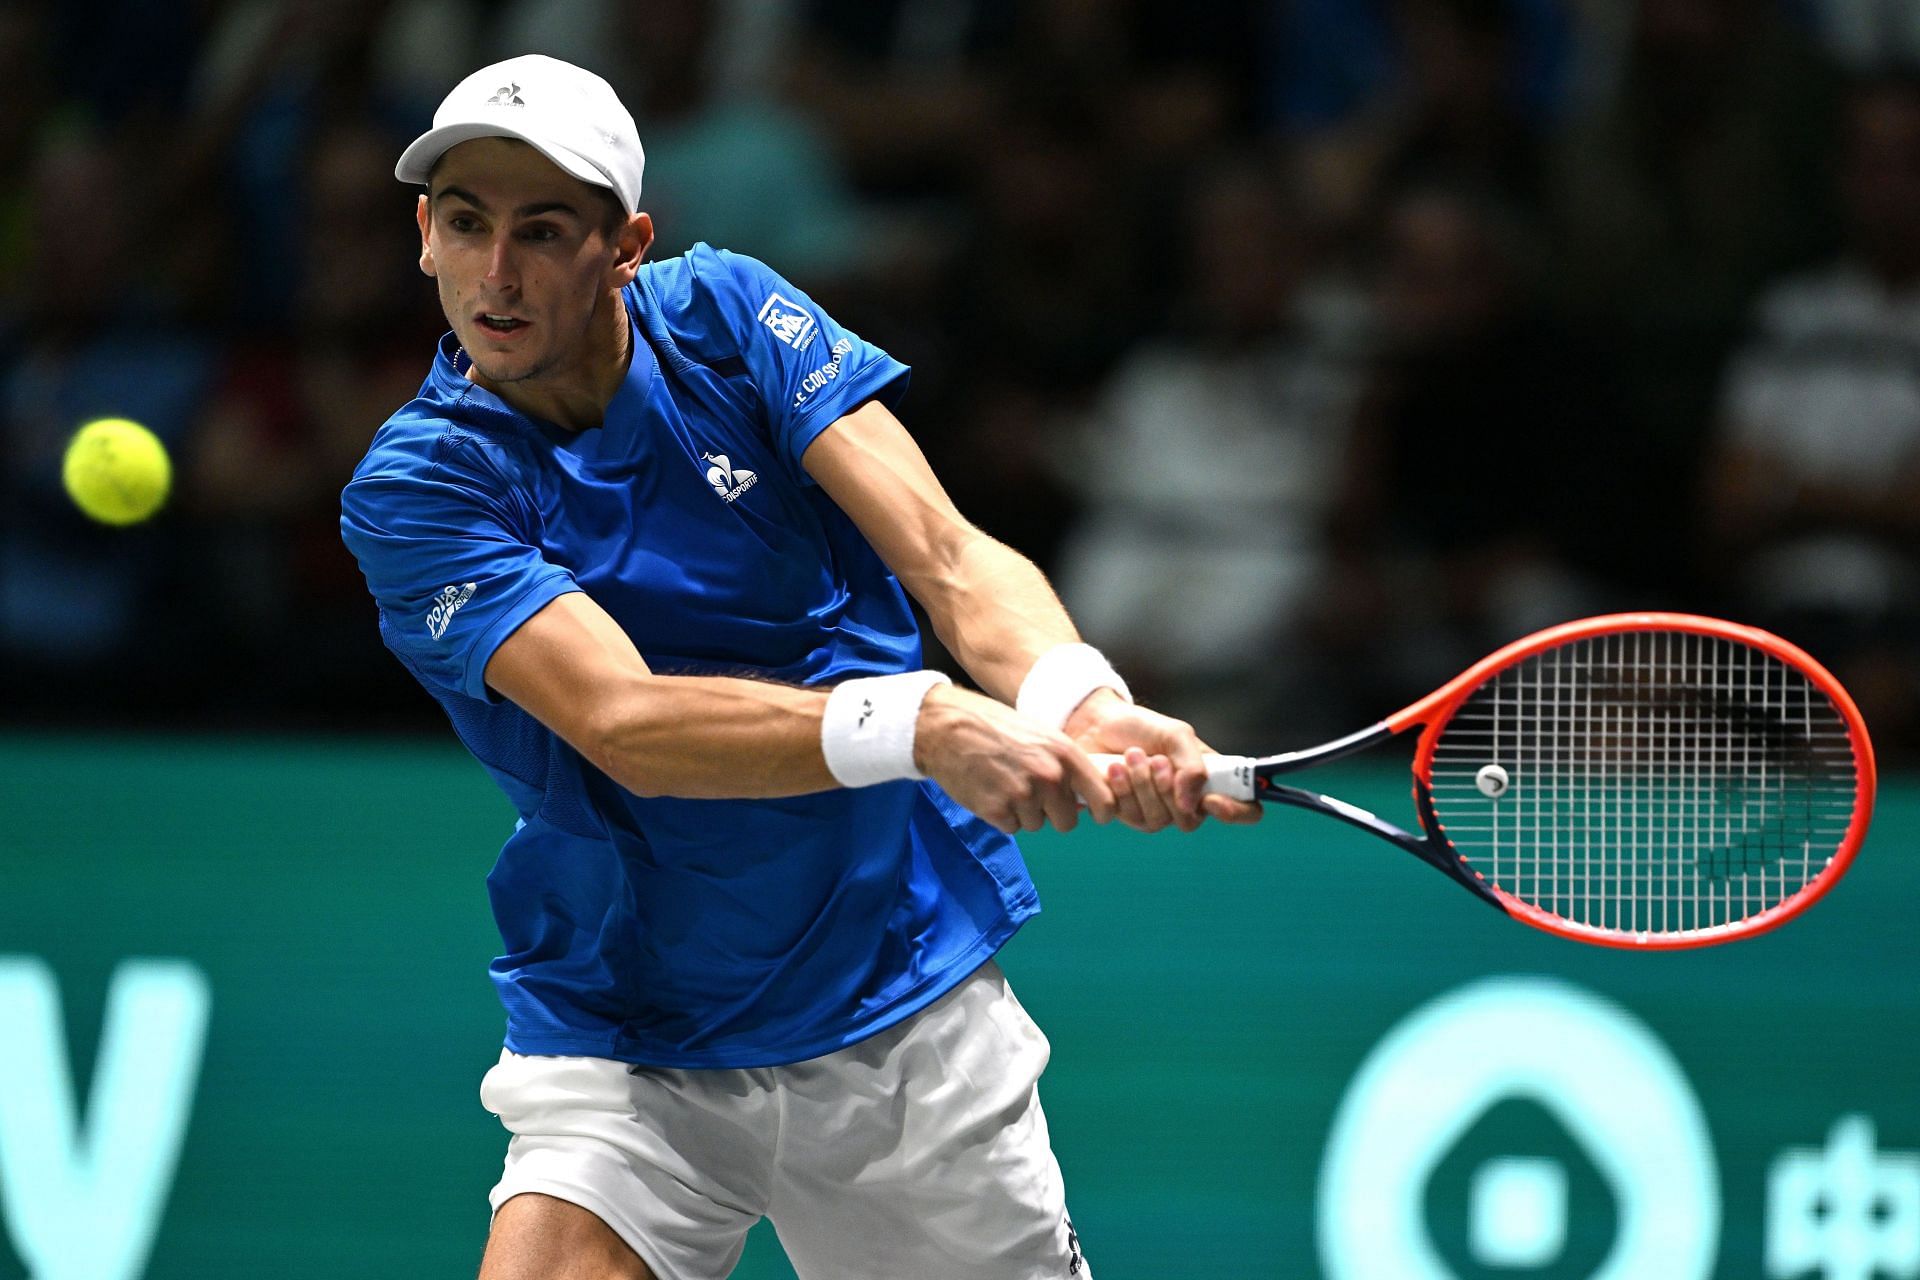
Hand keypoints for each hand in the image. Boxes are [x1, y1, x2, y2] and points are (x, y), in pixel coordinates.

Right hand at [914, 685, 1116, 833]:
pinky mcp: (997, 811)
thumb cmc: (996, 729)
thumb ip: (1066, 766)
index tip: (1098, 816)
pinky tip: (990, 790)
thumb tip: (1084, 802)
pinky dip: (1002, 815)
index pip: (1104, 799)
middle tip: (1031, 792)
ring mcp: (1022, 795)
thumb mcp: (1042, 736)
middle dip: (1052, 813)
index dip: (1103, 812)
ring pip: (1036, 825)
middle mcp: (1048, 777)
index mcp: (1065, 755)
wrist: (948, 728)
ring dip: (1023, 813)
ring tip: (1004, 783)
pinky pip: (1012, 827)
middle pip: (1067, 822)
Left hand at [1065, 690, 1262, 832]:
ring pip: (1157, 822)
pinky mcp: (1126, 814)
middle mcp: (1187, 802)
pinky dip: (1122, 791)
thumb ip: (1193, 767)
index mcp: (1211, 781)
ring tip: (1130, 755)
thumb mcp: (1176, 735)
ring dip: (1143, 786)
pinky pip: (1129, 818)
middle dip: (1169, 791)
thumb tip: (1192, 804)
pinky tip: (1114, 769)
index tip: (1211, 801)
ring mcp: (1156, 812)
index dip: (1236, 812)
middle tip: (1156, 759)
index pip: (1244, 810)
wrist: (1097, 723)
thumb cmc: (1143, 728)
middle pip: (1191, 822)